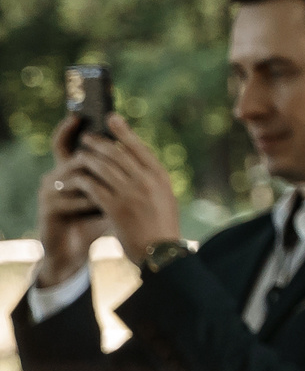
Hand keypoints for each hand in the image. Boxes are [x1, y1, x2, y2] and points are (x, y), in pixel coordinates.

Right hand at [34, 115, 107, 285]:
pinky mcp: (47, 208)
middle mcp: (56, 176)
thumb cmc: (98, 218)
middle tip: (117, 157)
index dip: (70, 128)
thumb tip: (144, 152)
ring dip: (97, 184)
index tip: (82, 114)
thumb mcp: (113, 194)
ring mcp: (49, 191)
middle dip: (96, 158)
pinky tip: (97, 207)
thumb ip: (121, 175)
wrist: (75, 248)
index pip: (67, 142)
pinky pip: (68, 199)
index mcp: (71, 169)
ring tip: (113, 191)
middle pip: (75, 157)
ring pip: (75, 177)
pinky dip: (86, 203)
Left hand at [61, 115, 183, 261]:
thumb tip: (135, 162)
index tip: (111, 118)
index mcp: (160, 176)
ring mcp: (130, 194)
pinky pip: (93, 187)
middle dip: (98, 143)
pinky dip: (82, 180)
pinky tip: (74, 178)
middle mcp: (146, 181)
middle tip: (86, 137)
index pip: (138, 146)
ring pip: (102, 168)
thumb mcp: (164, 196)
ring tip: (77, 156)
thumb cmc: (162, 225)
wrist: (161, 252)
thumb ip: (150, 179)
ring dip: (87, 159)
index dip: (122, 131)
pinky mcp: (114, 208)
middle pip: (117, 153)